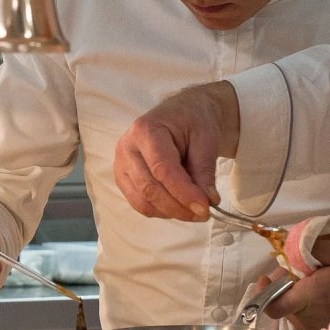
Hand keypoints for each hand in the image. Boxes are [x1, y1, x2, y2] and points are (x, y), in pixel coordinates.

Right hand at [114, 82, 240, 219]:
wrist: (183, 115)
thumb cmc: (194, 121)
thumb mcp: (206, 138)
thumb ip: (205, 170)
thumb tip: (208, 202)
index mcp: (145, 130)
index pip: (162, 169)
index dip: (183, 193)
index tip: (205, 208)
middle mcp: (127, 148)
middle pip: (149, 188)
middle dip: (178, 207)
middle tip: (204, 214)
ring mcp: (122, 165)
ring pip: (143, 201)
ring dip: (171, 212)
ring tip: (194, 210)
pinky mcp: (124, 179)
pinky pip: (140, 204)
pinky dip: (161, 211)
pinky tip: (178, 205)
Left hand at [265, 232, 329, 329]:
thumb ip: (311, 247)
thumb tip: (288, 246)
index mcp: (312, 296)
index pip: (274, 306)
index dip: (264, 293)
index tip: (265, 278)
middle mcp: (310, 317)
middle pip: (282, 304)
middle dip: (284, 286)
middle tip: (296, 270)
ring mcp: (316, 327)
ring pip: (292, 311)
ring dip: (295, 295)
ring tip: (311, 280)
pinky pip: (304, 317)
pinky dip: (305, 304)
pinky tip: (319, 293)